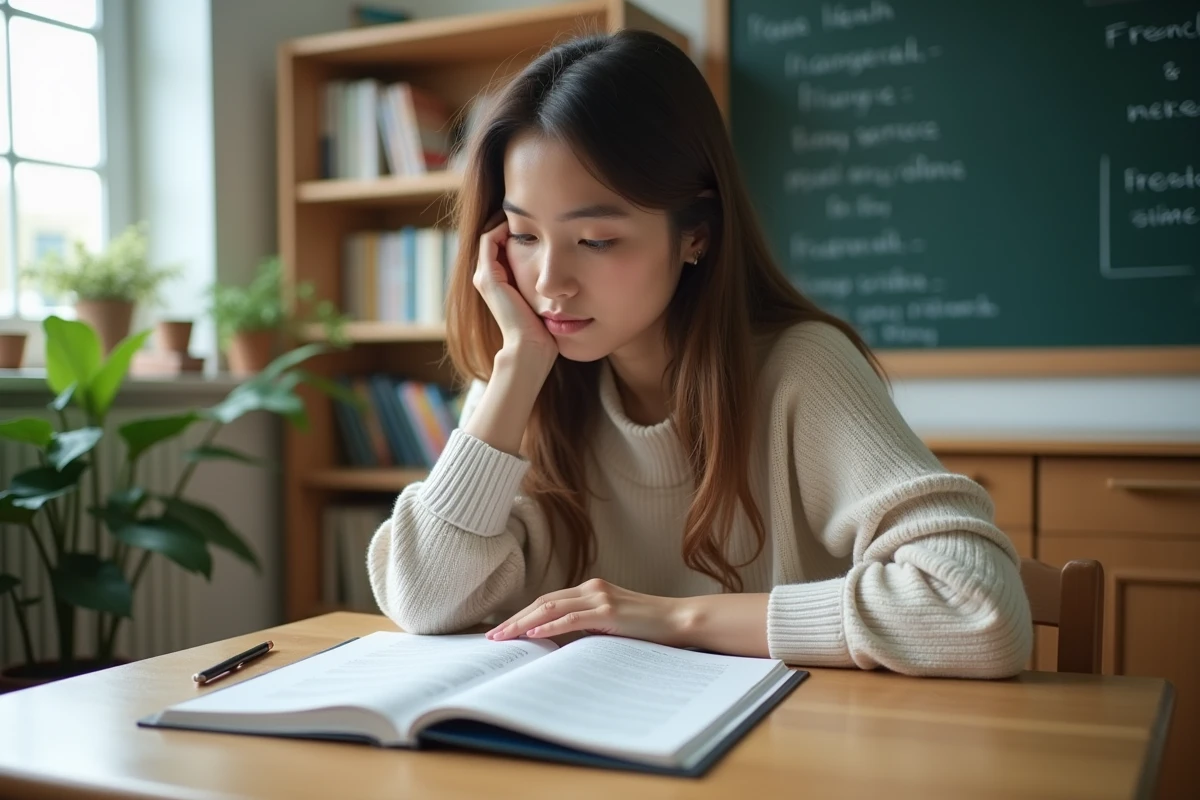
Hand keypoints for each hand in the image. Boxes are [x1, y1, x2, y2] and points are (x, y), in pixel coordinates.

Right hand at [473, 218, 557, 372]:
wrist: (531, 347)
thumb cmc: (542, 328)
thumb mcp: (544, 298)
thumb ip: (545, 282)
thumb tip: (567, 270)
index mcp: (498, 282)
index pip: (503, 245)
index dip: (521, 229)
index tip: (542, 218)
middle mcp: (487, 277)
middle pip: (495, 237)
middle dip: (515, 221)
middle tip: (535, 208)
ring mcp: (484, 276)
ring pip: (491, 235)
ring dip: (509, 220)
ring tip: (529, 209)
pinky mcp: (488, 277)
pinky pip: (489, 240)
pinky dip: (503, 226)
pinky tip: (525, 221)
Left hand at [486, 579, 688, 646]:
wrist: (679, 619)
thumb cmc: (648, 626)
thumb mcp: (612, 624)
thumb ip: (587, 627)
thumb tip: (556, 643)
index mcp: (591, 590)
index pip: (548, 601)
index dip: (522, 614)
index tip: (503, 630)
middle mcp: (592, 588)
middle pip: (543, 602)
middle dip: (514, 619)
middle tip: (492, 637)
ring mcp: (600, 598)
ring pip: (551, 608)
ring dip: (523, 623)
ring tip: (504, 637)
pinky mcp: (609, 611)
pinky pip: (572, 619)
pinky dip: (550, 626)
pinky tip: (533, 634)